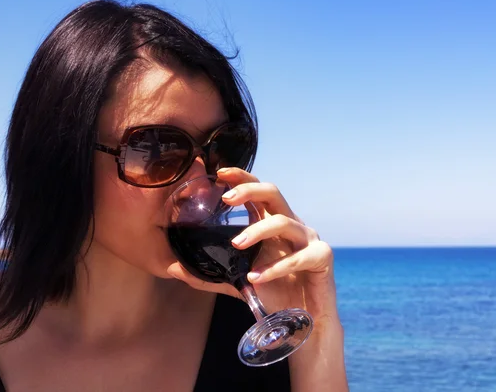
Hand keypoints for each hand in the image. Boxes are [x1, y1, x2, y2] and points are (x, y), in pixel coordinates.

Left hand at [167, 167, 338, 326]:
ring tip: (237, 244)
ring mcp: (309, 239)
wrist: (304, 322)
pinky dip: (275, 267)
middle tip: (225, 198)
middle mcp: (292, 225)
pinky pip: (297, 258)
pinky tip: (255, 279)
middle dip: (249, 190)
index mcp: (272, 224)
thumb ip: (210, 273)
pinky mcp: (321, 258)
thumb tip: (173, 269)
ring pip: (284, 222)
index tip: (220, 173)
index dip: (242, 178)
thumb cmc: (273, 293)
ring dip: (258, 231)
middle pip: (273, 193)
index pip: (257, 192)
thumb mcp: (237, 281)